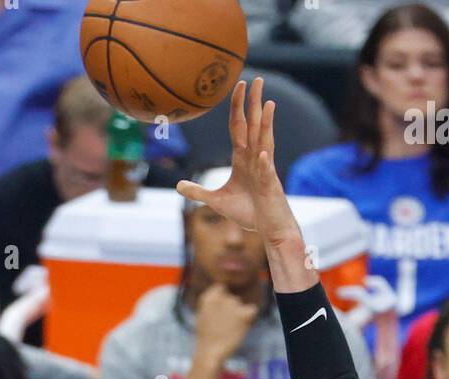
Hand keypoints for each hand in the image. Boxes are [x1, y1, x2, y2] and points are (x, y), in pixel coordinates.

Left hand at [177, 79, 302, 252]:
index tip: (238, 86)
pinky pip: (266, 173)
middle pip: (253, 125)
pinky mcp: (270, 186)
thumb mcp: (217, 201)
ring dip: (266, 123)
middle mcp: (255, 159)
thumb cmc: (248, 212)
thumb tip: (178, 186)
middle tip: (257, 79)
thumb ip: (198, 192)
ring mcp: (264, 170)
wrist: (269, 229)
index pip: (238, 127)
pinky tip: (262, 155)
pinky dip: (264, 164)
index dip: (237, 107)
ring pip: (265, 141)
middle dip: (254, 103)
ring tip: (268, 102)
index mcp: (243, 158)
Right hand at [194, 283, 259, 365]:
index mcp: (209, 296)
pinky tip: (241, 329)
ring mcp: (232, 304)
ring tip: (229, 331)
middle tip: (224, 328)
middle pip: (234, 300)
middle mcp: (221, 297)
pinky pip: (253, 310)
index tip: (218, 316)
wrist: (209, 354)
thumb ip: (214, 304)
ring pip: (242, 308)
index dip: (223, 302)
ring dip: (239, 318)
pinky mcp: (243, 314)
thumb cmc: (206, 338)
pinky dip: (250, 319)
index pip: (221, 289)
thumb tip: (224, 294)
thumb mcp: (203, 316)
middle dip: (232, 312)